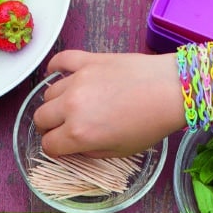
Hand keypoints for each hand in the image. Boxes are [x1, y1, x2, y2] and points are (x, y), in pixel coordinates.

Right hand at [33, 50, 185, 157]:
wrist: (171, 90)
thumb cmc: (150, 124)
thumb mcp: (120, 152)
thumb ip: (91, 151)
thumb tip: (76, 147)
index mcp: (79, 134)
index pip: (49, 145)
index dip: (54, 149)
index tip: (62, 147)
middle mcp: (72, 106)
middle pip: (41, 118)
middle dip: (48, 127)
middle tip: (62, 128)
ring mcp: (78, 80)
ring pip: (48, 94)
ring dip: (54, 103)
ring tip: (68, 106)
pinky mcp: (88, 61)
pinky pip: (61, 61)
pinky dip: (54, 68)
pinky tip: (56, 74)